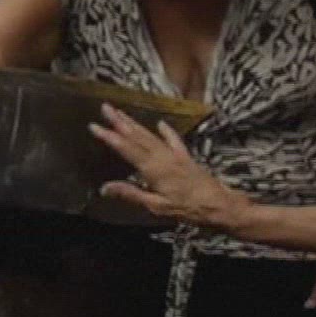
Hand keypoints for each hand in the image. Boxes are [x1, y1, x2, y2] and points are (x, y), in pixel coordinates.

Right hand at [92, 105, 246, 229]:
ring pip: (151, 135)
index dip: (110, 137)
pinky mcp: (186, 158)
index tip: (95, 126)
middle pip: (137, 136)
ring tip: (121, 112)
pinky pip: (174, 141)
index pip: (127, 149)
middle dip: (120, 122)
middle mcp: (163, 157)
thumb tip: (104, 188)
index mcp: (154, 169)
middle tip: (106, 108)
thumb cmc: (188, 209)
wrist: (220, 205)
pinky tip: (160, 123)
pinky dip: (166, 131)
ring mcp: (175, 156)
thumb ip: (131, 194)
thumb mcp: (157, 206)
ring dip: (135, 123)